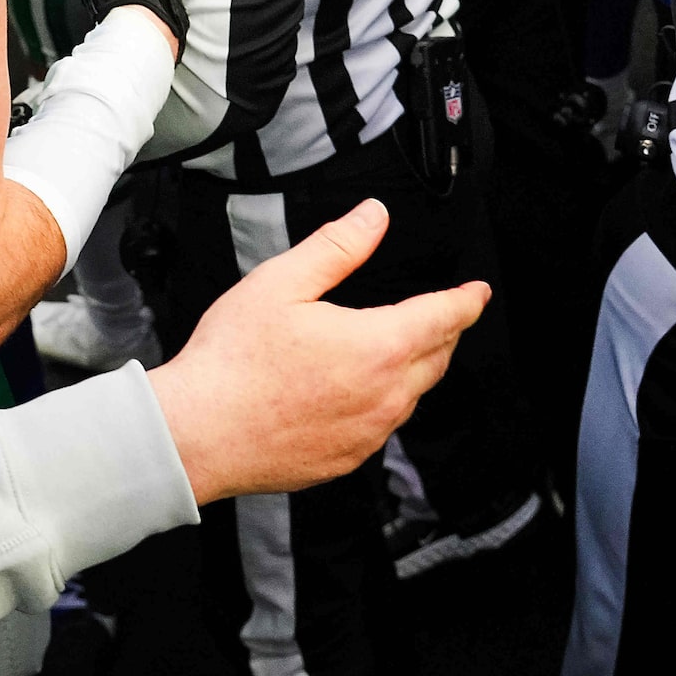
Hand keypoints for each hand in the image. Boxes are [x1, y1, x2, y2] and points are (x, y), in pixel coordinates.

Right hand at [149, 200, 487, 504]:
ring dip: (415, 368)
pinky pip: (383, 426)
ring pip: (412, 395)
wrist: (198, 434)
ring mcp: (368, 434)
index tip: (477, 293)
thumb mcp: (282, 282)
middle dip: (444, 332)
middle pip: (437, 358)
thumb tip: (374, 216)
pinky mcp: (348, 459)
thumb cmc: (232, 361)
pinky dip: (384, 402)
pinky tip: (357, 390)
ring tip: (398, 347)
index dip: (466, 301)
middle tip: (440, 313)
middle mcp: (384, 396)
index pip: (444, 318)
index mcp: (378, 347)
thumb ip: (338, 246)